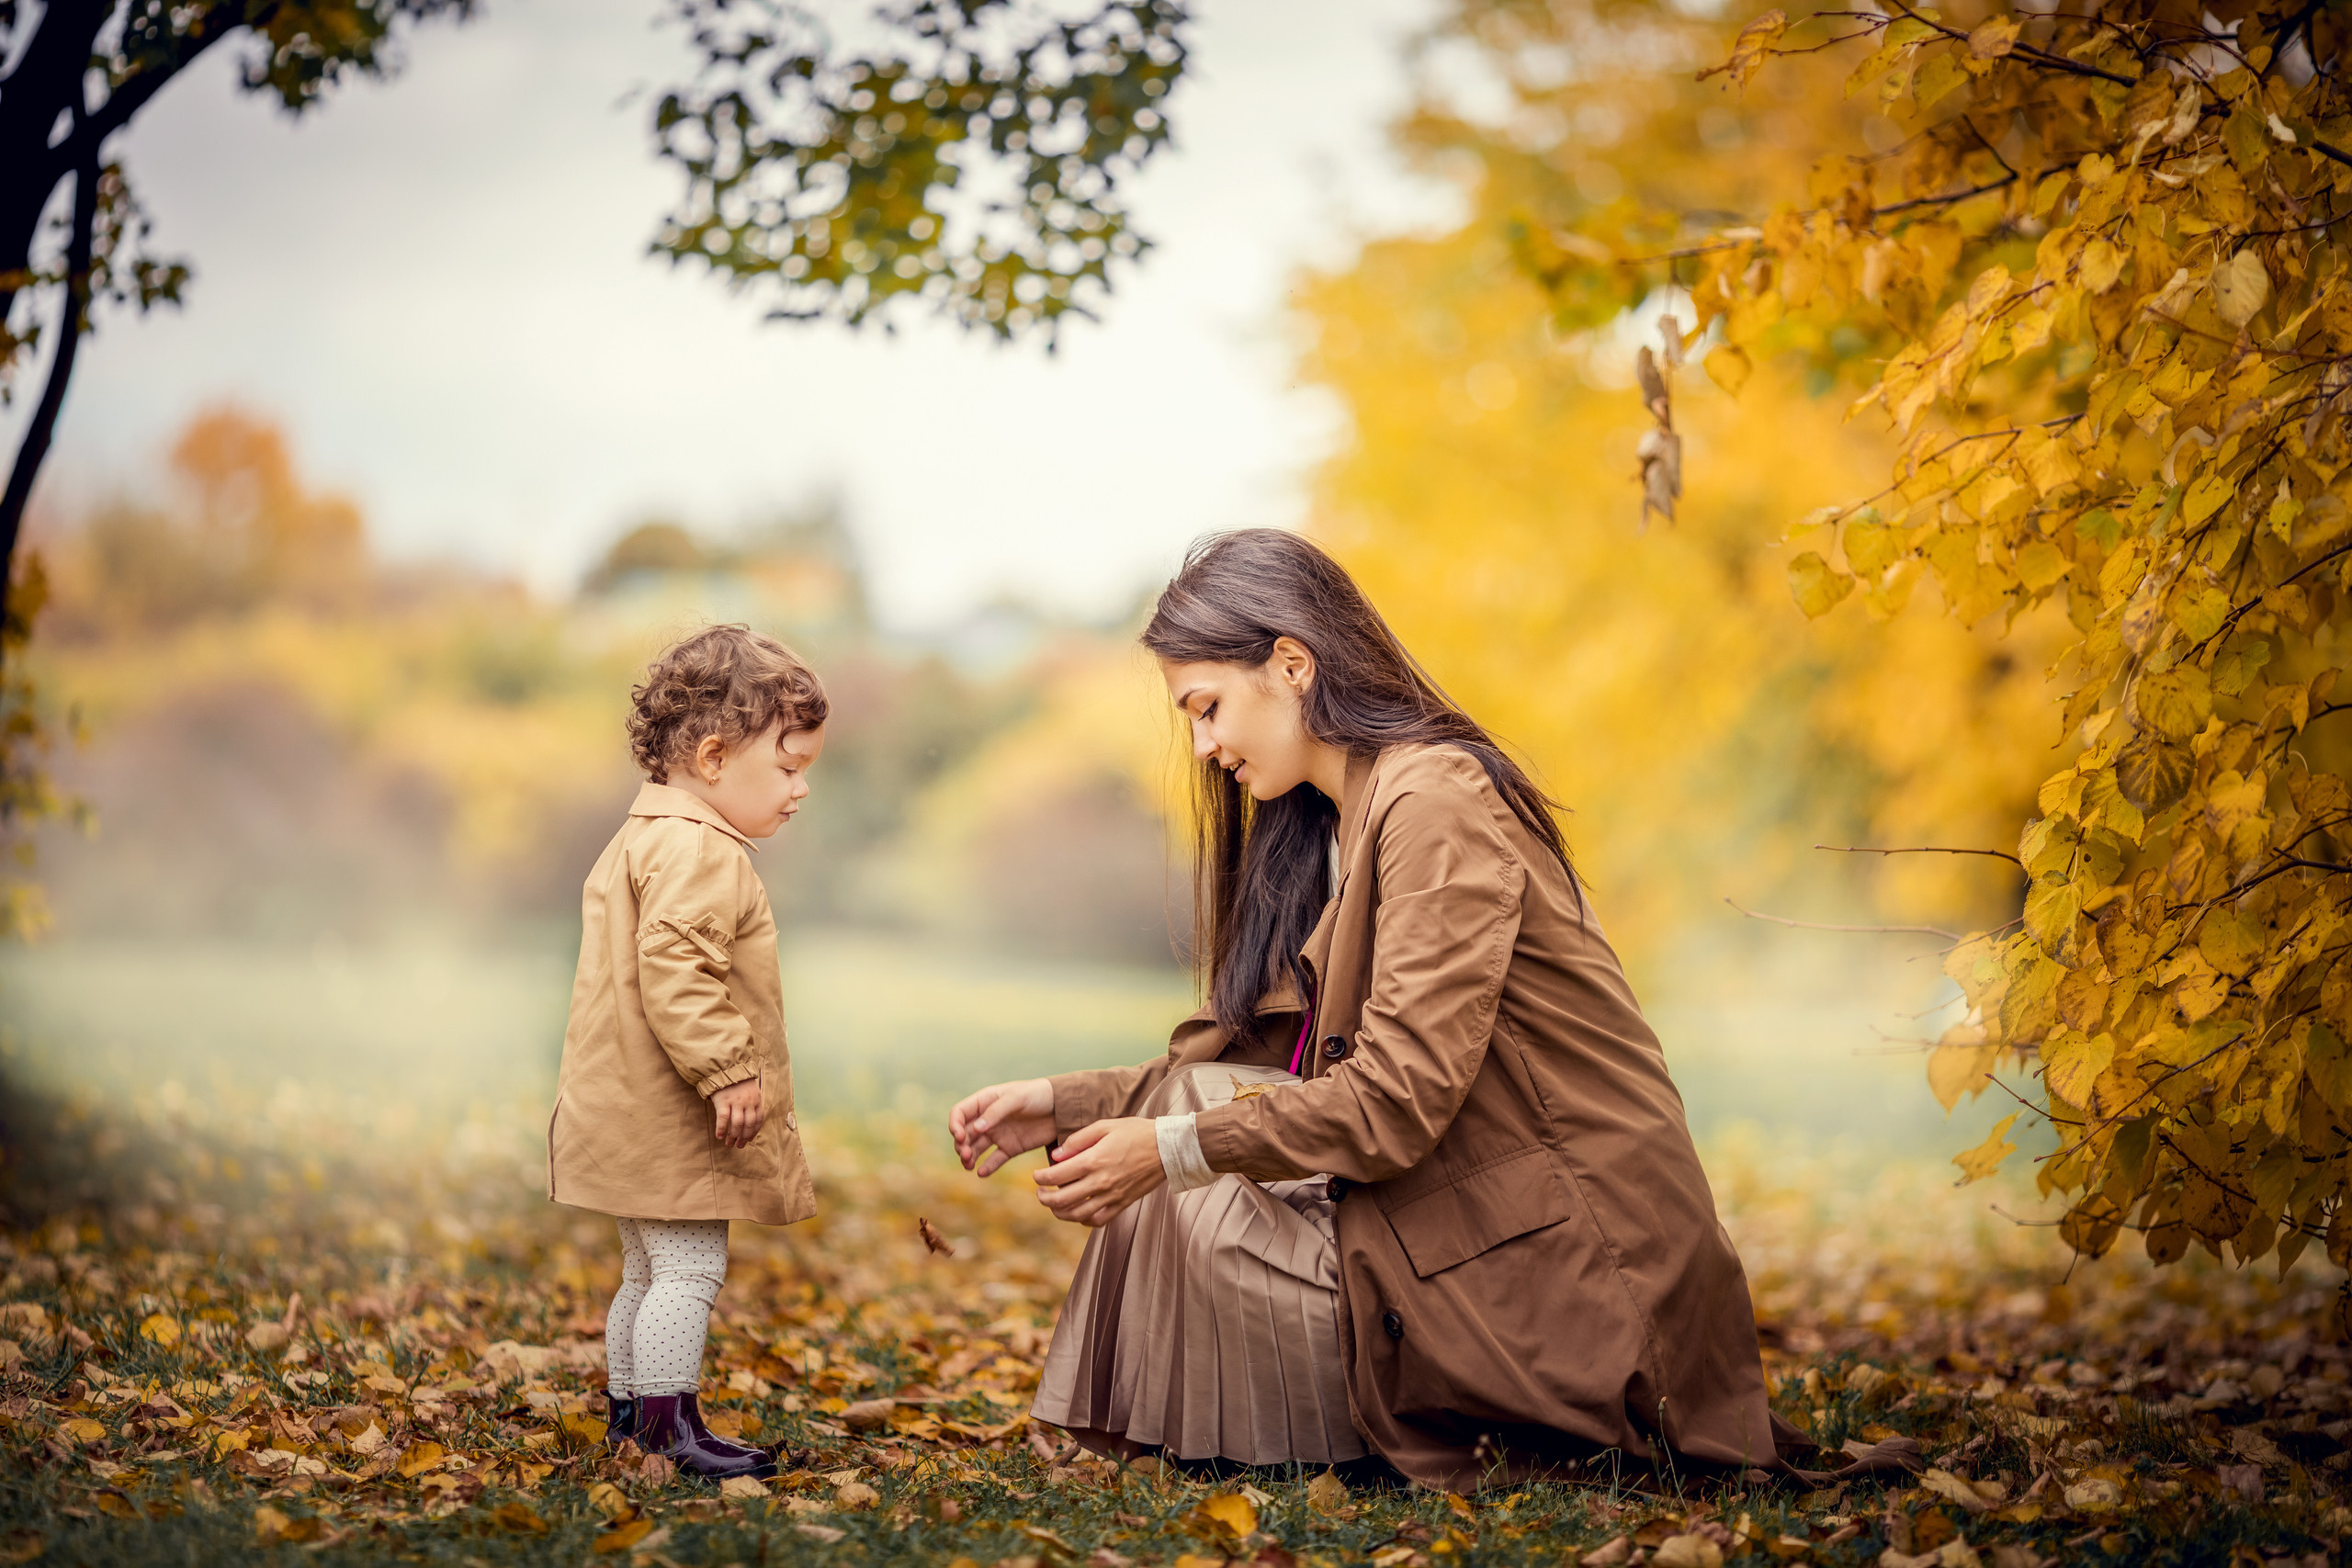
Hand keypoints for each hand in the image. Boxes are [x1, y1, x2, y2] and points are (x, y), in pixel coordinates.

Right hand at [711, 1079, 764, 1147]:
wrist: (725, 1068)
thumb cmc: (738, 1082)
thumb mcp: (751, 1090)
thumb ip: (752, 1104)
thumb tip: (749, 1123)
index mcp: (757, 1099)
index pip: (759, 1120)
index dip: (754, 1132)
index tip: (749, 1139)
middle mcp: (748, 1101)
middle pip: (748, 1124)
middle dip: (744, 1137)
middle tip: (739, 1145)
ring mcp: (735, 1101)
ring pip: (737, 1124)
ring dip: (733, 1136)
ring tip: (729, 1143)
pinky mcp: (723, 1101)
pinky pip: (723, 1118)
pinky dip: (721, 1128)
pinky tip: (719, 1136)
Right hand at [949, 1078, 1054, 1176]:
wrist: (1062, 1107)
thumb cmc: (1038, 1095)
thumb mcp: (1017, 1098)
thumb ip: (996, 1112)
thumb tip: (975, 1129)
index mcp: (985, 1101)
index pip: (960, 1113)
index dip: (955, 1125)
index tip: (960, 1136)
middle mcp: (988, 1119)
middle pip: (965, 1133)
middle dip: (960, 1145)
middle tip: (965, 1155)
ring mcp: (998, 1134)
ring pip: (975, 1148)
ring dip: (968, 1157)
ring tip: (969, 1165)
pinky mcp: (1010, 1148)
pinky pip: (994, 1160)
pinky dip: (987, 1167)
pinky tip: (982, 1173)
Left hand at [1033, 1117, 1163, 1226]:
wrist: (1167, 1148)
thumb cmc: (1136, 1132)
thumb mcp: (1105, 1126)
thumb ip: (1078, 1140)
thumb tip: (1056, 1155)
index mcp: (1094, 1160)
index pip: (1057, 1175)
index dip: (1040, 1178)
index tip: (1036, 1175)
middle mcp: (1101, 1181)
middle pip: (1062, 1199)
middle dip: (1045, 1198)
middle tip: (1040, 1193)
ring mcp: (1112, 1196)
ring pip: (1077, 1215)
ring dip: (1060, 1213)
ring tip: (1054, 1205)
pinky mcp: (1122, 1204)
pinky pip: (1098, 1220)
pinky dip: (1083, 1221)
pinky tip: (1078, 1213)